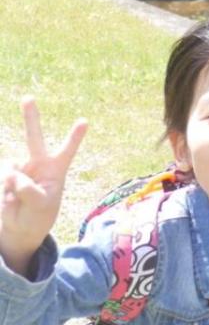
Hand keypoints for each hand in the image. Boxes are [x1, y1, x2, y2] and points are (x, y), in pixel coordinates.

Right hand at [0, 98, 86, 275]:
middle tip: (28, 97)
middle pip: (34, 137)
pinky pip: (3, 182)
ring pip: (12, 169)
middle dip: (30, 117)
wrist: (19, 227)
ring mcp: (18, 169)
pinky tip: (11, 201)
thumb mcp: (41, 206)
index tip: (84, 121)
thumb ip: (29, 190)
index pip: (67, 150)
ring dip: (14, 186)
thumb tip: (12, 173)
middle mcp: (37, 164)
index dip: (74, 137)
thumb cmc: (39, 215)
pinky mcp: (3, 177)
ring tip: (21, 201)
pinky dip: (6, 194)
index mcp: (56, 170)